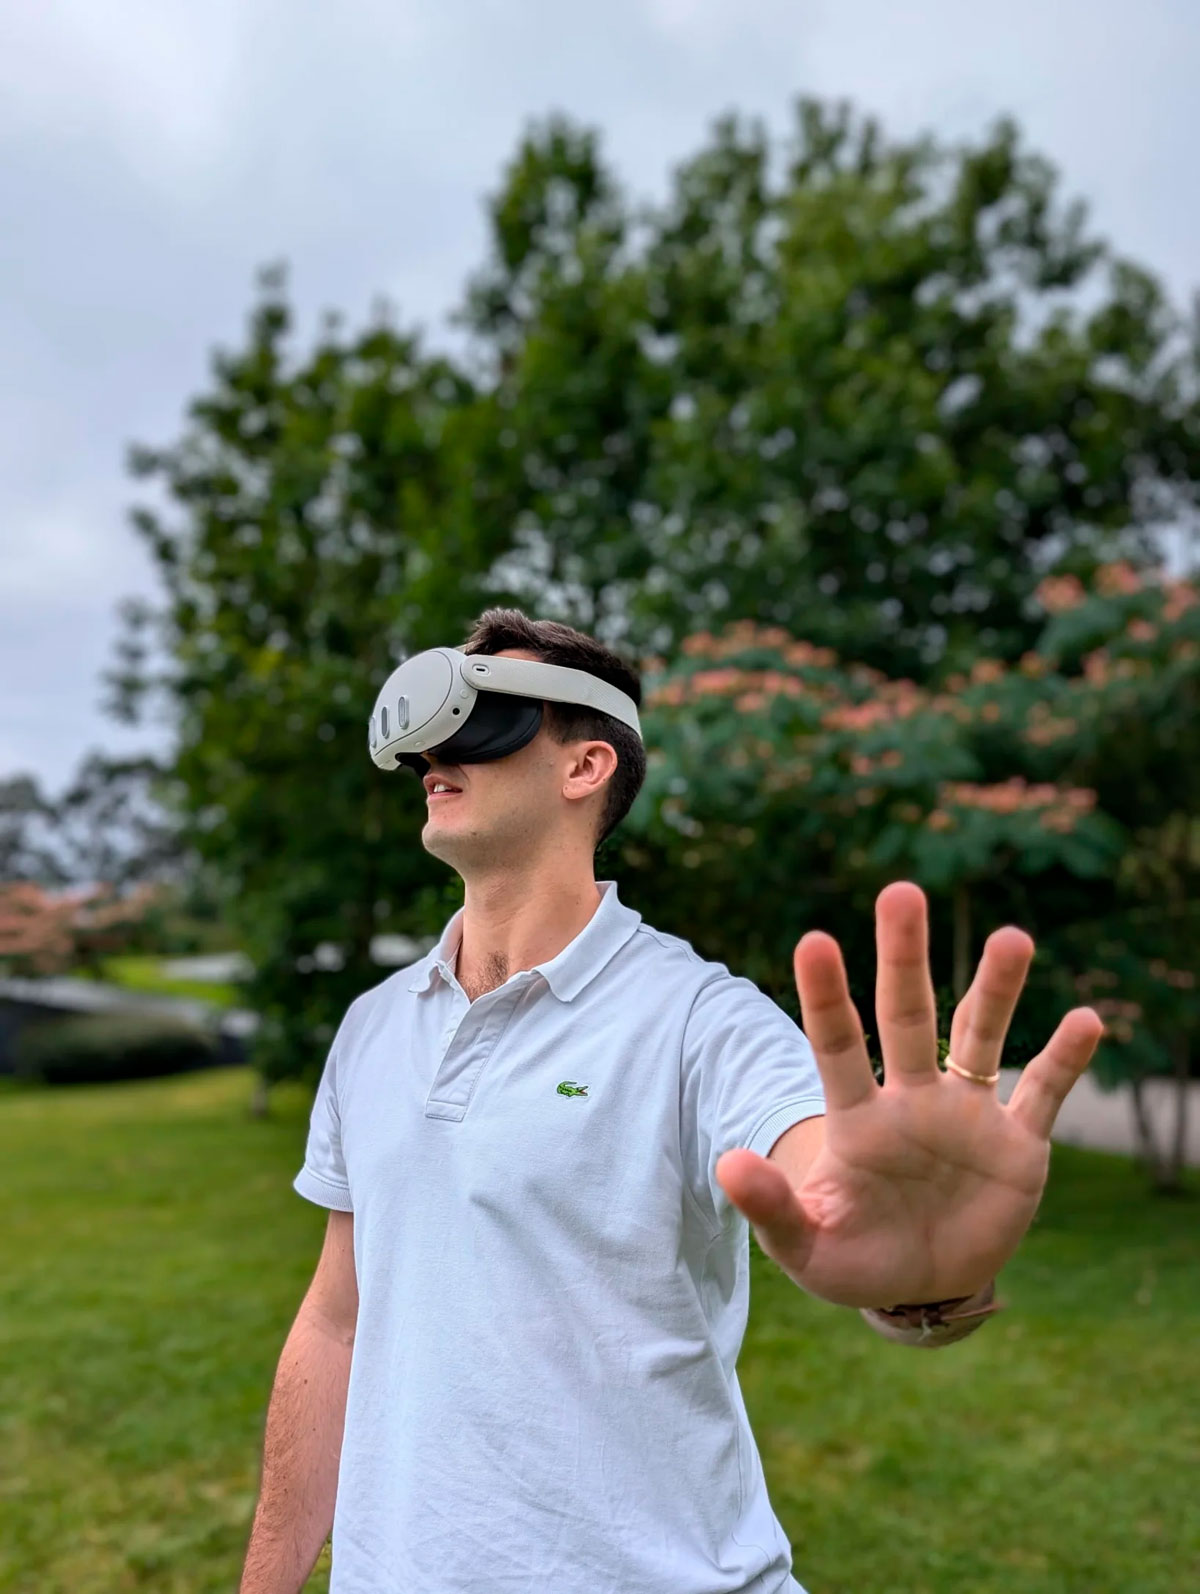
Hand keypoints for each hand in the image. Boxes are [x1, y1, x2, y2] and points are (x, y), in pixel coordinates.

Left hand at [714, 881, 1103, 1307]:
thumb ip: (771, 1207)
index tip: (813, 941)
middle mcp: (911, 1100)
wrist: (921, 1288)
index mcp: (857, 1119)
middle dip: (903, 956)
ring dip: (995, 989)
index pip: (836, 1045)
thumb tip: (727, 1163)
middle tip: (900, 891)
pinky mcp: (1018, 1146)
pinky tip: (1087, 1021)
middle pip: (907, 1015)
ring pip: (980, 1037)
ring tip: (1011, 938)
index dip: (826, 997)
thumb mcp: (806, 1244)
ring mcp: (967, 1116)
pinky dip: (1065, 1060)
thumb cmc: (854, 1257)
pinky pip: (1044, 1092)